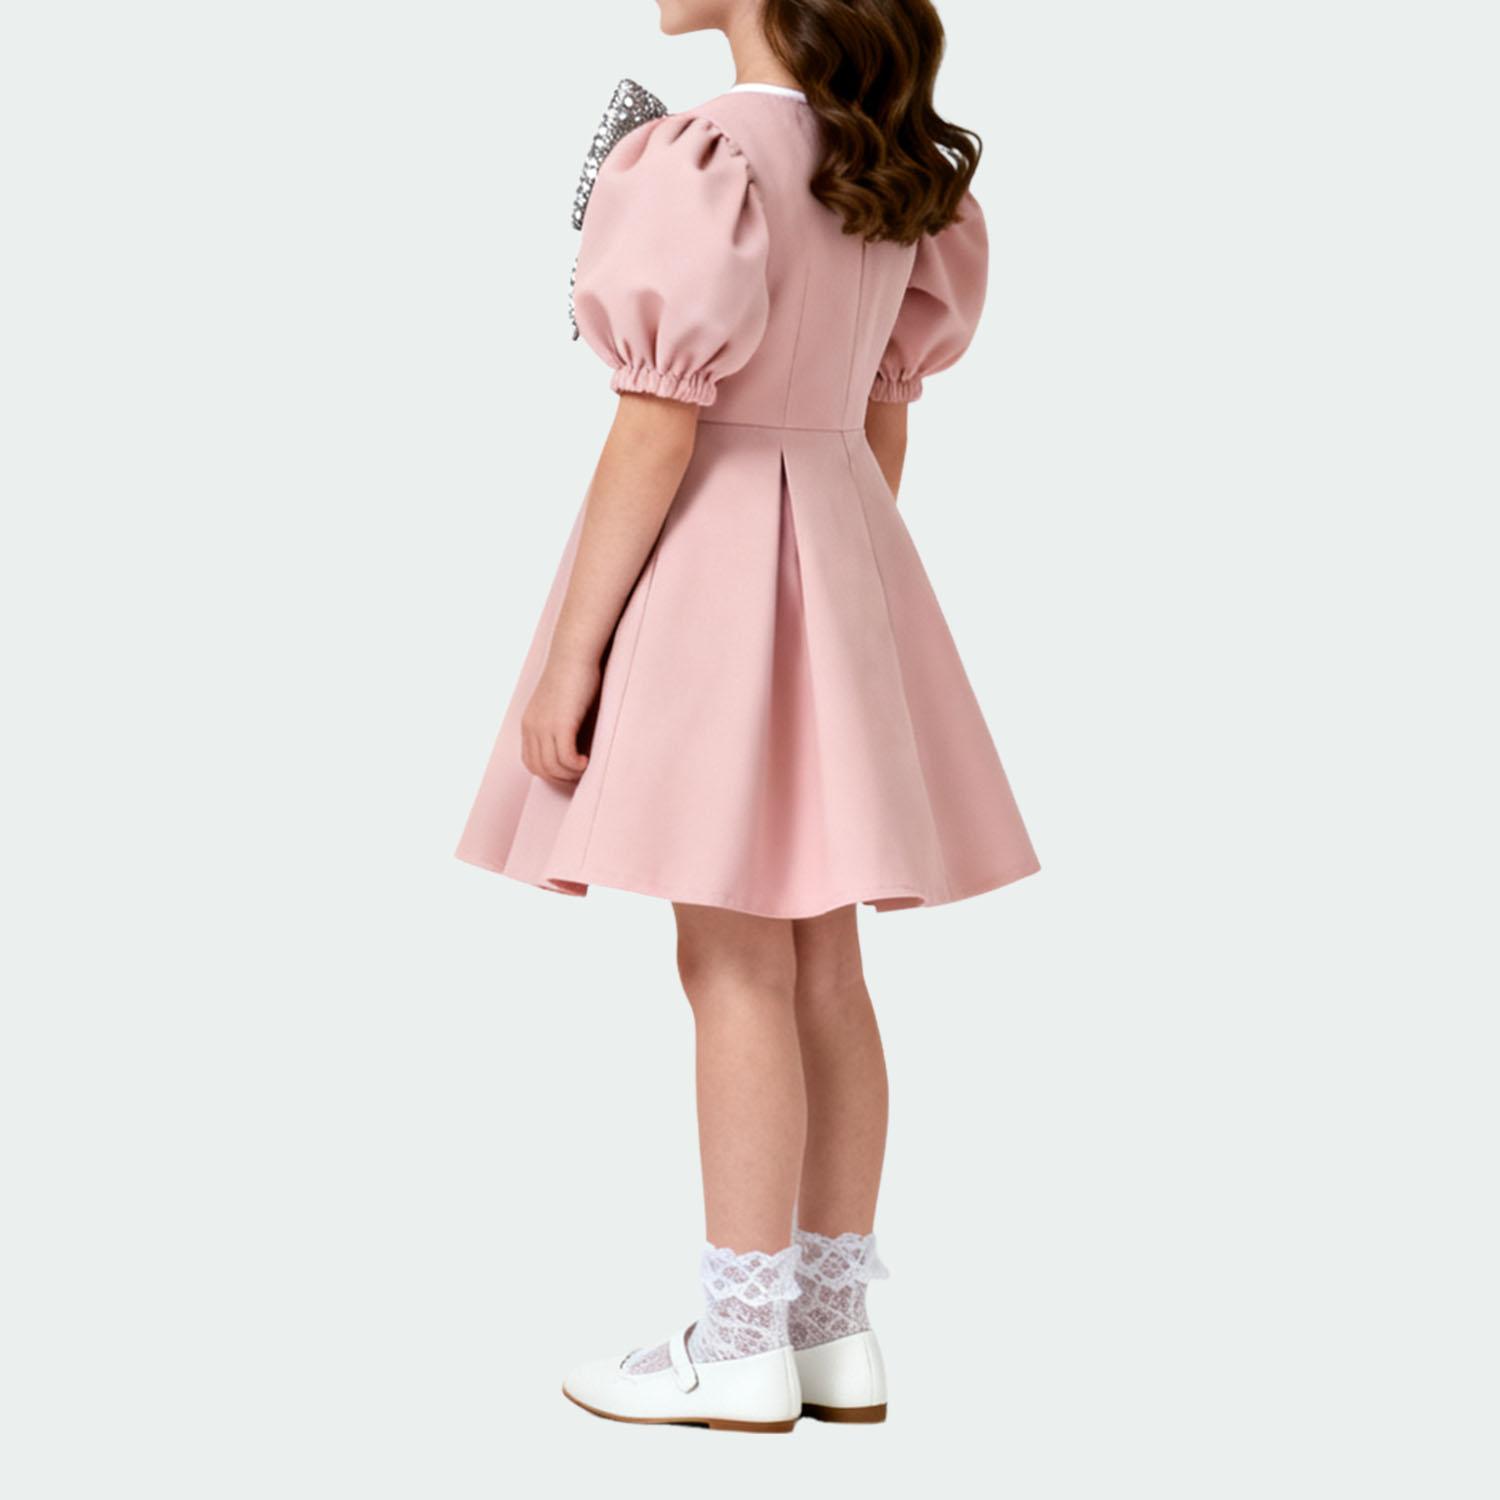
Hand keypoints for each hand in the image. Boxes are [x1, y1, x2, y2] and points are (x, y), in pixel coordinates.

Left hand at [521, 649, 599, 783]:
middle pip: (540, 769)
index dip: (550, 772)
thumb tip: (571, 741)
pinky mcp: (561, 725)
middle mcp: (532, 727)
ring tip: (585, 766)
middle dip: (560, 777)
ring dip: (570, 773)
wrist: (573, 654)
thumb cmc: (572, 674)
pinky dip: (576, 766)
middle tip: (579, 772)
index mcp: (529, 723)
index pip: (530, 762)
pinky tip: (587, 760)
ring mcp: (545, 727)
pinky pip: (566, 759)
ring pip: (553, 768)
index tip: (568, 769)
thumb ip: (557, 722)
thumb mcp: (558, 703)